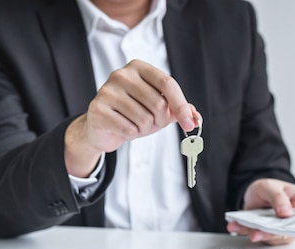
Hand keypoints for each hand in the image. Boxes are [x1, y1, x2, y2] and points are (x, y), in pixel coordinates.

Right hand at [65, 59, 201, 176]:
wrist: (102, 127)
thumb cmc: (134, 114)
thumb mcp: (159, 109)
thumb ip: (178, 110)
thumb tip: (196, 118)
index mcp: (139, 68)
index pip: (167, 83)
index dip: (181, 105)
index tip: (190, 124)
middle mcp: (122, 74)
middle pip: (158, 103)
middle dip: (160, 120)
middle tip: (151, 122)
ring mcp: (107, 90)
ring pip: (144, 119)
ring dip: (145, 128)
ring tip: (134, 123)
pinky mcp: (98, 109)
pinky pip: (129, 129)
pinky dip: (132, 135)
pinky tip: (123, 128)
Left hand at [226, 178, 294, 244]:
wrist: (256, 193)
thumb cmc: (269, 188)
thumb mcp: (272, 187)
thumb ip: (279, 198)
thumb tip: (286, 213)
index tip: (288, 230)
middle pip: (288, 232)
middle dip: (270, 233)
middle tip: (257, 233)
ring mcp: (282, 229)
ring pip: (271, 237)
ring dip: (254, 233)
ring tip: (239, 226)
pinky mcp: (269, 234)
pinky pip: (258, 235)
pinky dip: (245, 231)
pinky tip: (235, 226)